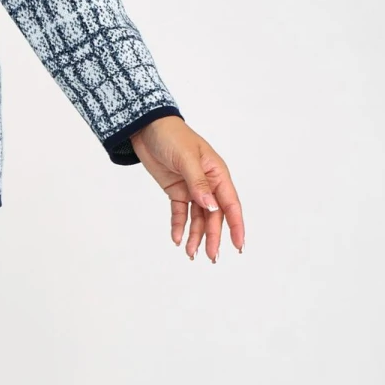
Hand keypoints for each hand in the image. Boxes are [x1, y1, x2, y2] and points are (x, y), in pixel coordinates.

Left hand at [131, 117, 244, 262]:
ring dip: (195, 235)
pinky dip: (179, 226)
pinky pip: (180, 213)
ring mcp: (192, 188)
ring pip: (198, 218)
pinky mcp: (176, 191)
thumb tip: (212, 207)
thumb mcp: (186, 158)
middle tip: (211, 257)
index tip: (238, 245)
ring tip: (190, 253)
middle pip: (214, 216)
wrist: (146, 127)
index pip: (230, 204)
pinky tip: (176, 239)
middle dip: (213, 237)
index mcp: (217, 173)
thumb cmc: (172, 136)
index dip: (236, 226)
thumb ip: (199, 183)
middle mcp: (208, 183)